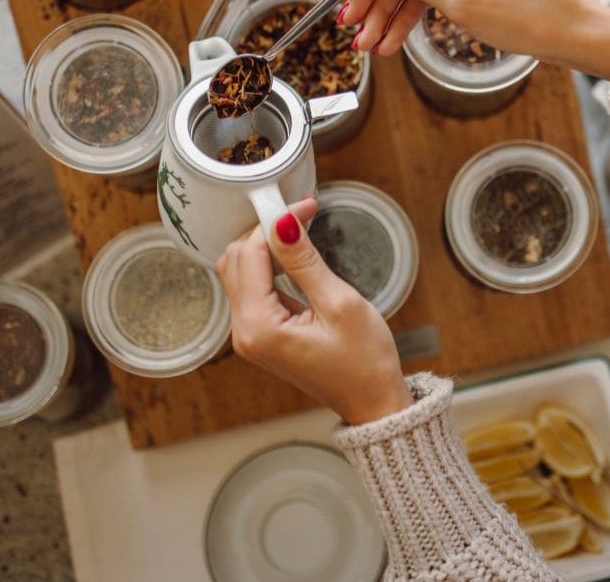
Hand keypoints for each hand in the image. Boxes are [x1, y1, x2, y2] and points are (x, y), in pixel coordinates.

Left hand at [216, 197, 412, 424]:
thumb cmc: (365, 363)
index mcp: (259, 328)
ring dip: (266, 247)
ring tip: (301, 231)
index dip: (275, 223)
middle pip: (236, 260)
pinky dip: (269, 267)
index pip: (250, 254)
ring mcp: (250, 336)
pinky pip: (252, 290)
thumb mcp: (340, 303)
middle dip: (266, 231)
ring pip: (240, 272)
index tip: (305, 205)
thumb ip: (305, 261)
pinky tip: (295, 257)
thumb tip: (282, 223)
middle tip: (303, 213)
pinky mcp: (260, 335)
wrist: (373, 403)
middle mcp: (245, 333)